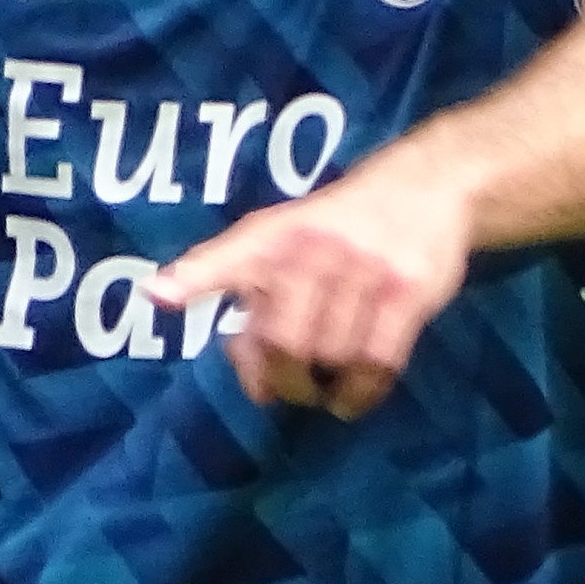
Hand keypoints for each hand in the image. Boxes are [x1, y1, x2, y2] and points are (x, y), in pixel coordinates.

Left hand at [151, 147, 475, 419]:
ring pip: (331, 358)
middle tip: (286, 391)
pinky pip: (376, 363)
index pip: (229, 257)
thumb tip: (240, 361)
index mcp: (274, 235)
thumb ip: (248, 289)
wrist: (425, 186)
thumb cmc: (339, 225)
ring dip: (323, 387)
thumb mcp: (283, 235)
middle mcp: (314, 248)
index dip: (192, 277)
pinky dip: (358, 394)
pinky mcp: (407, 291)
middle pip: (283, 343)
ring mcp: (364, 269)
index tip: (158, 294)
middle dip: (282, 380)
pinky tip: (351, 397)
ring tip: (324, 385)